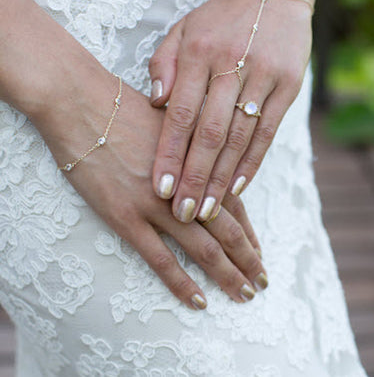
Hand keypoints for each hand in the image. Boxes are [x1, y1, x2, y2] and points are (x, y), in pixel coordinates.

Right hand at [31, 65, 266, 309]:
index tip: (258, 254)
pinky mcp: (126, 217)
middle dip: (247, 260)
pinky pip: (160, 259)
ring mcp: (157, 204)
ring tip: (243, 295)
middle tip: (260, 283)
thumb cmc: (125, 107)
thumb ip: (193, 146)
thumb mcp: (172, 122)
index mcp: (198, 163)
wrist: (82, 102)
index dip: (249, 233)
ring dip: (226, 275)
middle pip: (227, 231)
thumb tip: (209, 161)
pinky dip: (182, 283)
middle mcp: (185, 186)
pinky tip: (199, 301)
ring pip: (202, 249)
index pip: (234, 206)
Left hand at [149, 0, 311, 222]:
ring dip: (222, 178)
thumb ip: (164, 64)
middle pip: (210, 133)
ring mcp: (263, 76)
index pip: (180, 114)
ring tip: (207, 210)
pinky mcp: (288, 86)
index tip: (160, 189)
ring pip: (239, 138)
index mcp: (198, 52)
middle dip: (194, 177)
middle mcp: (230, 66)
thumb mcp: (184, 28)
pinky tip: (238, 188)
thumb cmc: (220, 18)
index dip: (170, 153)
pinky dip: (252, 162)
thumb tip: (155, 103)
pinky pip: (268, 131)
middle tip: (183, 213)